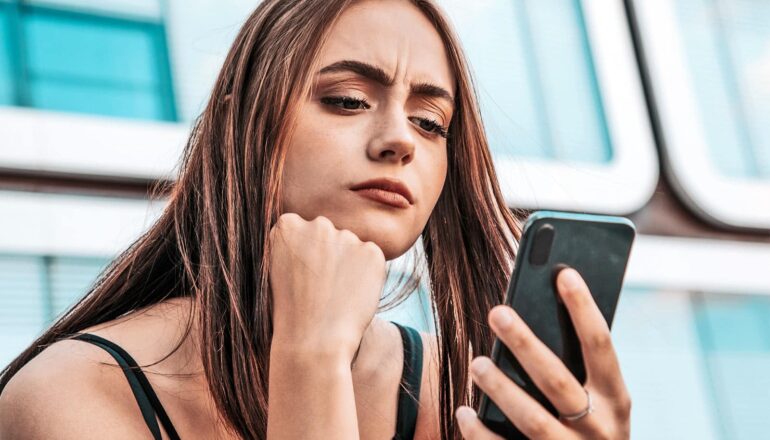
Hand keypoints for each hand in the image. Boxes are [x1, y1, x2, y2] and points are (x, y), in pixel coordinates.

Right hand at [268, 213, 386, 362]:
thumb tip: (317, 240)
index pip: (301, 229)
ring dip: (347, 264)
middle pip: (327, 234)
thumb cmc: (289, 312)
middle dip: (327, 254)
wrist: (313, 340)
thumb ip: (296, 246)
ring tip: (335, 296)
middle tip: (321, 288)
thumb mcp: (277, 270)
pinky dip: (367, 274)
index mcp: (287, 225)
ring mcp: (346, 236)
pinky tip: (352, 296)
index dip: (304, 256)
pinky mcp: (372, 251)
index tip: (301, 276)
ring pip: (350, 246)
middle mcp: (317, 224)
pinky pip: (371, 258)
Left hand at [455, 268, 631, 438]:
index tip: (564, 274)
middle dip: (527, 345)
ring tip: (476, 362)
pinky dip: (481, 434)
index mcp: (616, 400)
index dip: (584, 309)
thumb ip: (578, 366)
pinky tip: (464, 411)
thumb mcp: (600, 401)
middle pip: (558, 381)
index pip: (601, 346)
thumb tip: (541, 306)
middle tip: (498, 312)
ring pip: (534, 420)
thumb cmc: (589, 427)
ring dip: (502, 389)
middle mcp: (599, 428)